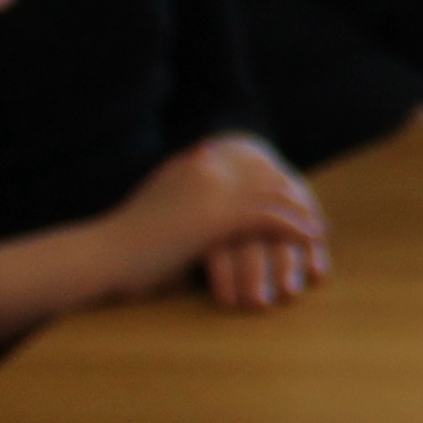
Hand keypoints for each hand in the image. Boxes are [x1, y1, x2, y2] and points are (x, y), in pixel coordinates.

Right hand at [116, 134, 326, 297]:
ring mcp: (213, 189)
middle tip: (315, 216)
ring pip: (274, 196)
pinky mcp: (218, 215)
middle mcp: (207, 169)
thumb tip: (209, 203)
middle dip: (295, 197)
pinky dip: (295, 228)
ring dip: (301, 214)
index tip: (294, 199)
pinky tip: (310, 240)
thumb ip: (185, 201)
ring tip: (319, 231)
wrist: (103, 256)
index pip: (248, 168)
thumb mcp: (159, 211)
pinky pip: (271, 218)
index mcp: (193, 166)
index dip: (274, 184)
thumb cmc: (125, 246)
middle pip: (267, 177)